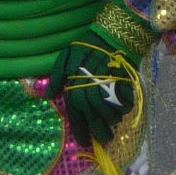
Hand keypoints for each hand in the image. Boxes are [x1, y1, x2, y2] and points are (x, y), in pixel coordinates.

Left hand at [47, 27, 140, 148]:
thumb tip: (50, 94)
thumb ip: (57, 74)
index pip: (75, 111)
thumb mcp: (67, 55)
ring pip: (109, 111)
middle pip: (93, 115)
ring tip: (112, 123)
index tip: (83, 141)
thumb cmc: (88, 44)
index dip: (79, 128)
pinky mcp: (125, 84)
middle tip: (103, 139)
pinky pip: (125, 104)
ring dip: (111, 120)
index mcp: (75, 82)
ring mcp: (109, 86)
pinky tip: (122, 111)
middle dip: (98, 131)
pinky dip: (124, 110)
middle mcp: (91, 86)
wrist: (115, 33)